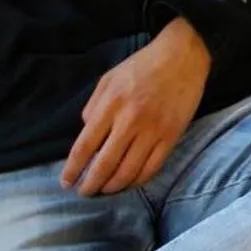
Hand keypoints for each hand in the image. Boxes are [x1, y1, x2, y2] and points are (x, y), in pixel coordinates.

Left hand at [60, 18, 212, 195]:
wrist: (183, 56)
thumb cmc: (142, 65)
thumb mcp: (109, 78)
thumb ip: (93, 106)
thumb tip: (86, 133)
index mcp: (111, 105)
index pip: (85, 146)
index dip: (73, 168)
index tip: (66, 181)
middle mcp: (130, 120)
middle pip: (105, 164)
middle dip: (91, 184)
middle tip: (84, 193)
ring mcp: (153, 130)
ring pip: (129, 171)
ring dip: (113, 186)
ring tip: (105, 190)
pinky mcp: (172, 135)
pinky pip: (153, 167)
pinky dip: (139, 180)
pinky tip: (130, 183)